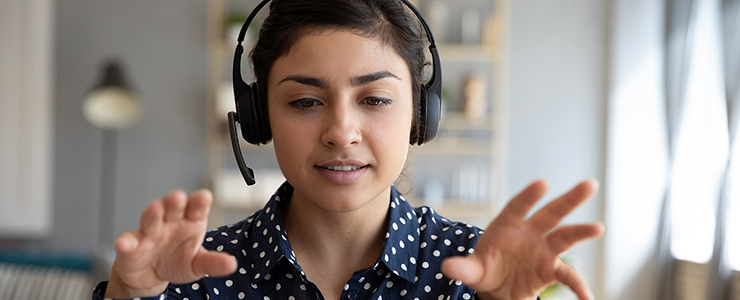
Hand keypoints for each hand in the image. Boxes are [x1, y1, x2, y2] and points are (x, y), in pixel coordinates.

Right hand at [105, 190, 237, 297]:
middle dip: (175, 201)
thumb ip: (213, 263)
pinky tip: (124, 243)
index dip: (200, 201)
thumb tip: (232, 264)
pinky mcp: (132, 246)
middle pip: (173, 207)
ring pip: (151, 219)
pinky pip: (128, 242)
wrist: (152, 276)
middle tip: (179, 197)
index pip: (197, 208)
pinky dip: (125, 242)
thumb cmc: (178, 261)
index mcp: (190, 222)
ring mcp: (150, 232)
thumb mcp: (198, 264)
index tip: (204, 197)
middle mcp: (170, 222)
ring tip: (155, 208)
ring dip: (152, 213)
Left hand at [441, 180, 604, 299]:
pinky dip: (578, 285)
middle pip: (551, 213)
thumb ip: (463, 269)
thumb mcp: (472, 270)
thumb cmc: (484, 269)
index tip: (542, 183)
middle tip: (590, 185)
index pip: (518, 207)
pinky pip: (567, 276)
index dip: (529, 195)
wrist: (497, 289)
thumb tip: (448, 268)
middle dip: (569, 199)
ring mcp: (543, 249)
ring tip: (599, 227)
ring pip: (565, 237)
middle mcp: (529, 233)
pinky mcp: (551, 269)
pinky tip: (587, 296)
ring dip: (582, 231)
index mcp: (506, 226)